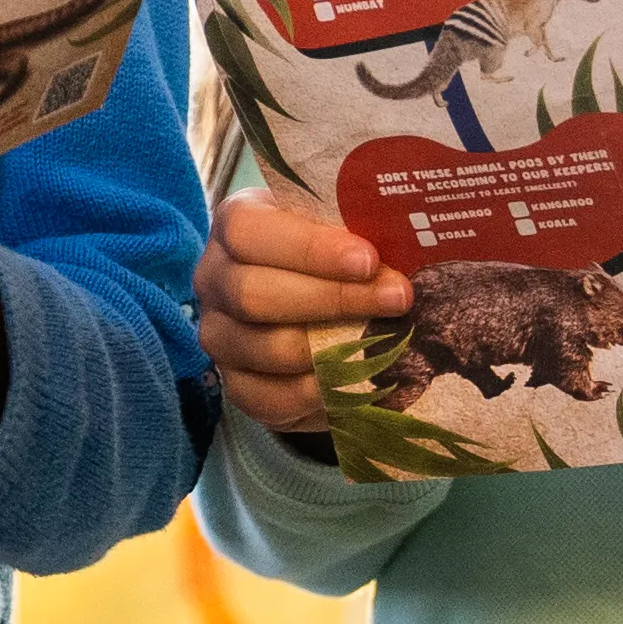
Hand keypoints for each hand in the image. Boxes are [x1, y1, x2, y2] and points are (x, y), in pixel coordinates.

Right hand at [195, 194, 405, 434]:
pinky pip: (269, 398)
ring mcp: (218, 335)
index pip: (249, 232)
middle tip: (397, 299)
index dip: (308, 248)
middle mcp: (213, 278)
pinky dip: (317, 393)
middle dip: (333, 299)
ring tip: (385, 343)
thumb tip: (409, 248)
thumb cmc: (332, 255)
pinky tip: (354, 380)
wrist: (314, 304)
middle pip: (253, 294)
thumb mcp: (340, 228)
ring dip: (332, 349)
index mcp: (235, 225)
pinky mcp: (235, 384)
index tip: (369, 260)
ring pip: (266, 348)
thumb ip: (360, 228)